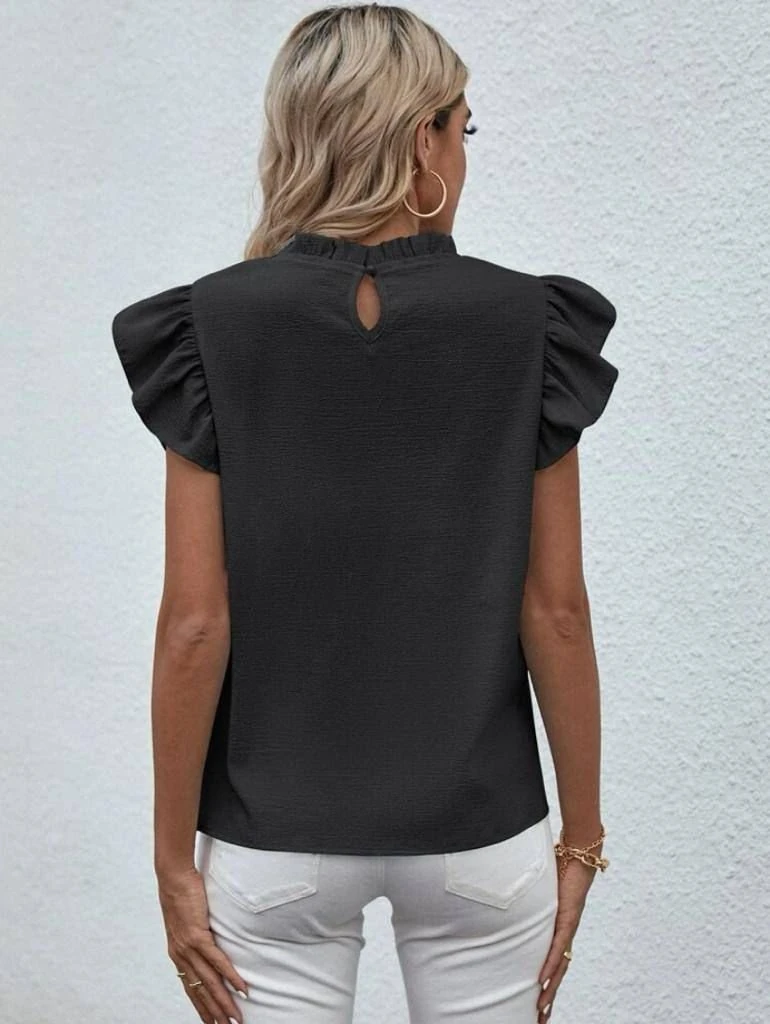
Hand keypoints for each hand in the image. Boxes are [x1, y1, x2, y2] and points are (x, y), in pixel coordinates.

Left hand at [158, 865, 247, 1023]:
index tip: (211, 1021)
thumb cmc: (181, 893)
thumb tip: (208, 941)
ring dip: (224, 1002)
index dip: (201, 1007)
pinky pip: (216, 961)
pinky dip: (230, 976)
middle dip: (213, 1013)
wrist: (173, 876)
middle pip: (200, 991)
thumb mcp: (186, 920)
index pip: (191, 988)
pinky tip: (241, 988)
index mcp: (177, 954)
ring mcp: (189, 947)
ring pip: (209, 982)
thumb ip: (196, 935)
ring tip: (235, 1018)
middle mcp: (181, 955)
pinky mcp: (198, 935)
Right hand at [536, 856, 597, 1020]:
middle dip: (548, 996)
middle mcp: (564, 932)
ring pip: (558, 965)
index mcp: (558, 927)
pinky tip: (542, 980)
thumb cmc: (559, 864)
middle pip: (557, 972)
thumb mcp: (538, 886)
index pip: (553, 961)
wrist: (580, 851)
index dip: (547, 983)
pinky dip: (550, 964)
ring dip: (549, 989)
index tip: (539, 1003)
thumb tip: (503, 891)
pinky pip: (557, 945)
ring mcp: (567, 926)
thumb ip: (526, 894)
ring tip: (540, 1009)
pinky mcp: (568, 917)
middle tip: (539, 1019)